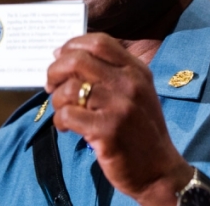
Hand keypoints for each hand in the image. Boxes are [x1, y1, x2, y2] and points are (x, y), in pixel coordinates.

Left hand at [46, 33, 192, 203]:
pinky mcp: (107, 130)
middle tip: (52, 85)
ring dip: (56, 100)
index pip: (99, 42)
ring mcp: (119, 106)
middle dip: (55, 70)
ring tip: (63, 112)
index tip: (60, 57)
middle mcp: (129, 83)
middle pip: (78, 60)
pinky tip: (67, 128)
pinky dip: (60, 121)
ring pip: (69, 89)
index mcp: (136, 70)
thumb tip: (63, 55)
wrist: (158, 168)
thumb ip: (109, 72)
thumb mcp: (137, 91)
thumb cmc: (141, 129)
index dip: (73, 45)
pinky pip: (67, 115)